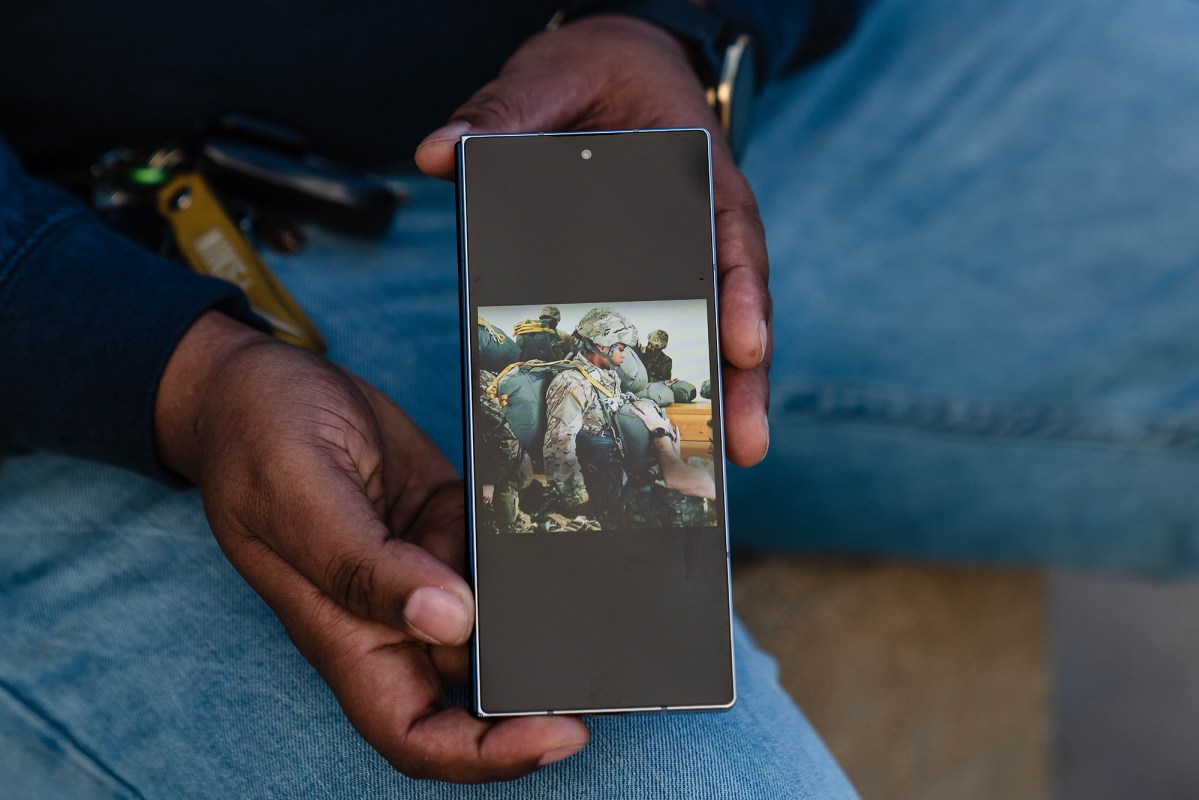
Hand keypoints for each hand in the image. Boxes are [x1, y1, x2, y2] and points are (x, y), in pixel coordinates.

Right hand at [155, 312, 587, 781]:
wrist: (262, 380)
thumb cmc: (256, 437)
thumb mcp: (296, 493)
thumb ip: (363, 565)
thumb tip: (449, 622)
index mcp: (345, 634)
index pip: (416, 735)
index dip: (485, 756)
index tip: (558, 733)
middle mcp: (392, 617)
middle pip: (474, 690)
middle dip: (538, 689)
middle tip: (609, 660)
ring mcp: (426, 571)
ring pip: (501, 626)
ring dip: (547, 621)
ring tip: (607, 597)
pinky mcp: (449, 526)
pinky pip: (505, 560)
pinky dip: (538, 556)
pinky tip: (572, 533)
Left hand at [415, 14, 771, 464]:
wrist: (612, 68)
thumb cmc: (593, 70)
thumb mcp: (552, 75)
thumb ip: (503, 110)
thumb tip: (437, 151)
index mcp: (698, 169)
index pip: (732, 231)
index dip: (743, 291)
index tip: (745, 344)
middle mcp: (706, 219)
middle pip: (739, 300)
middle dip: (747, 375)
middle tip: (746, 444)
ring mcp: (688, 252)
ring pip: (717, 325)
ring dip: (727, 394)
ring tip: (728, 462)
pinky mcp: (660, 275)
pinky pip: (674, 327)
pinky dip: (676, 379)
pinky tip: (666, 430)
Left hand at [630, 398, 671, 431]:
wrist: (661, 430)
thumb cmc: (663, 427)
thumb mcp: (665, 423)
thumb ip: (666, 421)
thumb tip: (667, 420)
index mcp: (656, 414)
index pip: (651, 407)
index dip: (647, 404)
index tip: (644, 402)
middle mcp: (652, 413)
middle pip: (646, 406)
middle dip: (641, 403)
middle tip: (637, 401)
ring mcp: (648, 415)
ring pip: (642, 408)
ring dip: (638, 405)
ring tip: (634, 403)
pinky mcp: (645, 419)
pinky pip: (639, 414)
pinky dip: (635, 411)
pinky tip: (632, 409)